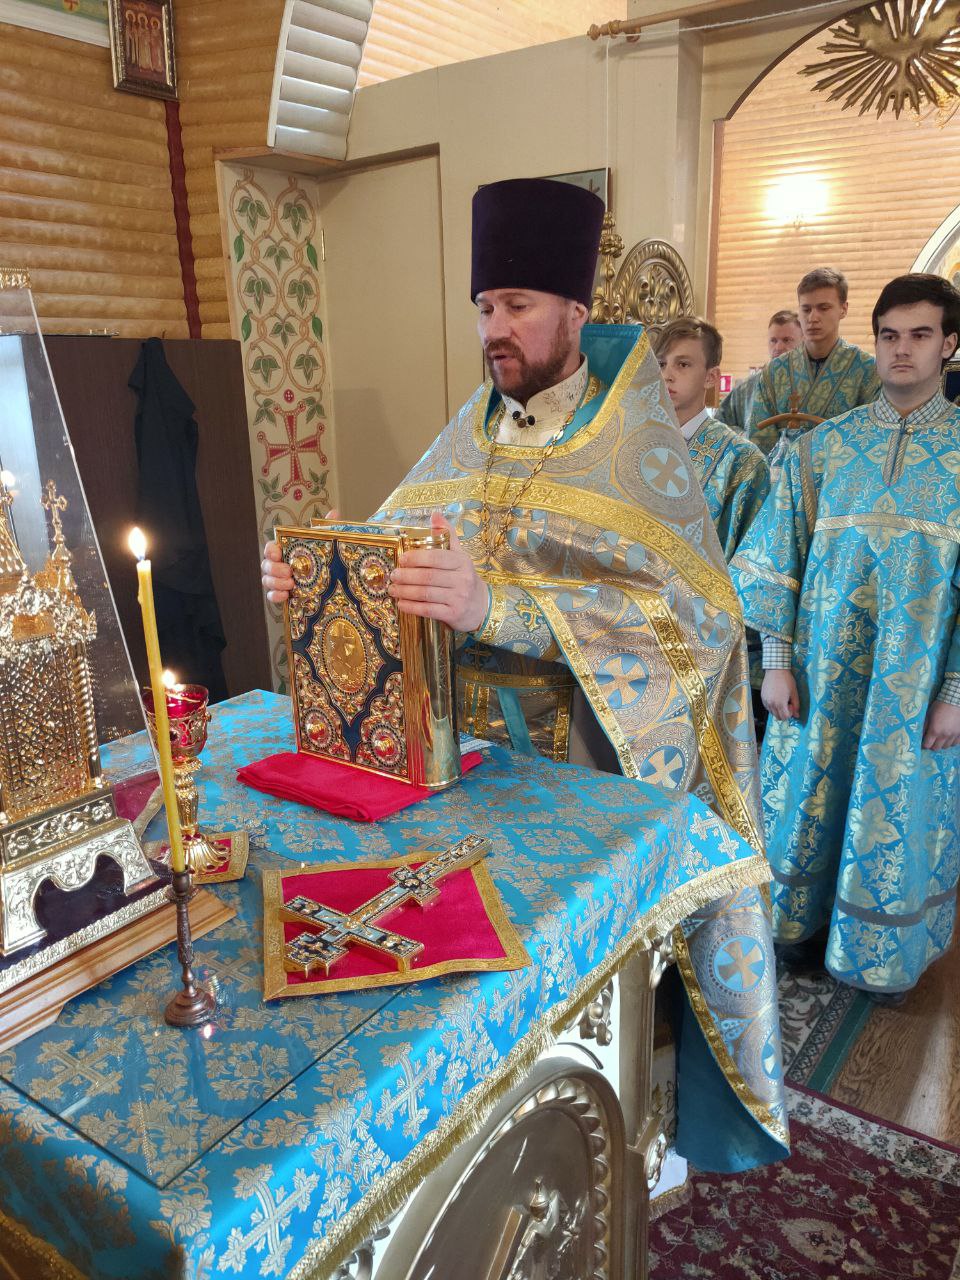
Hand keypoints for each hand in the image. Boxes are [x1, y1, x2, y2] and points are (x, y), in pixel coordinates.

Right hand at [261, 509, 339, 602]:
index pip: (270, 548)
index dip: (270, 550)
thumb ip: (324, 529)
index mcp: (283, 551)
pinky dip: (276, 596)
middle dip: (274, 568)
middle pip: (266, 565)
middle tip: (288, 571)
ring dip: (276, 583)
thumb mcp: (322, 543)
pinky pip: (272, 596)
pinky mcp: (282, 594)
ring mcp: (278, 580)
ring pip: (267, 581)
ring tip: (290, 584)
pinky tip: (285, 595)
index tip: (277, 553)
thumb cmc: (319, 556)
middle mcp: (277, 565)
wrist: (327, 579)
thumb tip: (334, 513)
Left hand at [388, 511, 488, 631]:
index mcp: (462, 562)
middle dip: (406, 576)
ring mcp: (458, 598)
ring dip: (405, 592)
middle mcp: (462, 579)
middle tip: (393, 575)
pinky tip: (401, 604)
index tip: (401, 559)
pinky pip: (428, 610)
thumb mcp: (460, 556)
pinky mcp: (454, 614)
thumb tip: (435, 515)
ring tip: (393, 589)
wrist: (481, 606)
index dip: (416, 558)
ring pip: (426, 593)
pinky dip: (412, 607)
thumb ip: (447, 536)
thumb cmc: (465, 578)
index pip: (436, 557)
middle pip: (428, 576)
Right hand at [762, 669, 799, 720]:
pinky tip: (776, 698)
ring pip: (772, 712)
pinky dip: (772, 706)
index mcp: (780, 703)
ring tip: (781, 700)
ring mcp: (765, 701)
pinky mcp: (762, 698)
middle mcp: (771, 704)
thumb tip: (797, 715)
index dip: (790, 713)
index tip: (791, 705)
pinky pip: (768, 707)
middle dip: (784, 713)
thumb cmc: (786, 680)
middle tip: (787, 703)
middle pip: (778, 717)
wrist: (775, 671)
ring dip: (778, 710)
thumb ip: (796, 705)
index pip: (785, 717)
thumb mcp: (794, 693)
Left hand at [922, 699, 959, 749]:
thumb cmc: (939, 706)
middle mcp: (944, 736)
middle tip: (931, 740)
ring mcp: (954, 735)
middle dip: (932, 745)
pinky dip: (951, 742)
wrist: (954, 701)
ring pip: (946, 746)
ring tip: (940, 738)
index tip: (923, 742)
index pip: (927, 745)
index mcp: (934, 731)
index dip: (924, 745)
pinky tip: (949, 737)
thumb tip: (920, 735)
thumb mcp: (928, 715)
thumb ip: (924, 726)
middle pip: (936, 748)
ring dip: (942, 744)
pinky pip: (955, 743)